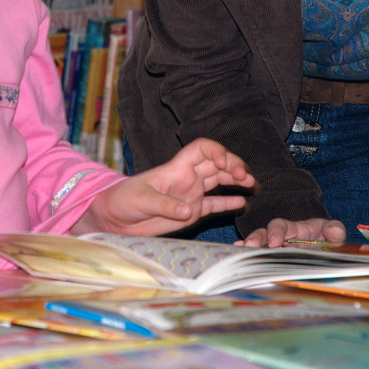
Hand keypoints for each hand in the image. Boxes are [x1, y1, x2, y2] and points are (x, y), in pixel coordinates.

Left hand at [73, 138, 255, 236]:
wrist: (115, 219)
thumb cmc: (123, 201)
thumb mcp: (141, 201)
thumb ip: (164, 205)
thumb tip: (188, 210)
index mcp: (177, 168)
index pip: (202, 149)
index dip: (216, 152)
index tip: (223, 163)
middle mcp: (188, 178)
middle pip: (217, 164)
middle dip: (234, 166)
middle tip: (247, 177)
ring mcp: (191, 194)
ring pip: (220, 181)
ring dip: (237, 180)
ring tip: (253, 185)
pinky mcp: (192, 212)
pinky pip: (215, 204)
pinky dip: (229, 202)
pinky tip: (243, 203)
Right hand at [240, 217, 346, 247]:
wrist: (327, 250)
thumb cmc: (328, 238)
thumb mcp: (333, 233)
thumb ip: (335, 230)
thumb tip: (334, 231)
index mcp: (296, 228)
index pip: (281, 225)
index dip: (277, 232)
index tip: (275, 243)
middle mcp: (282, 237)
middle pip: (264, 233)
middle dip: (256, 239)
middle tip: (250, 248)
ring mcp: (276, 249)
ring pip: (258, 244)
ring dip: (248, 247)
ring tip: (239, 253)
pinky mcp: (273, 259)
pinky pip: (257, 255)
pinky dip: (246, 255)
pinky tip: (236, 256)